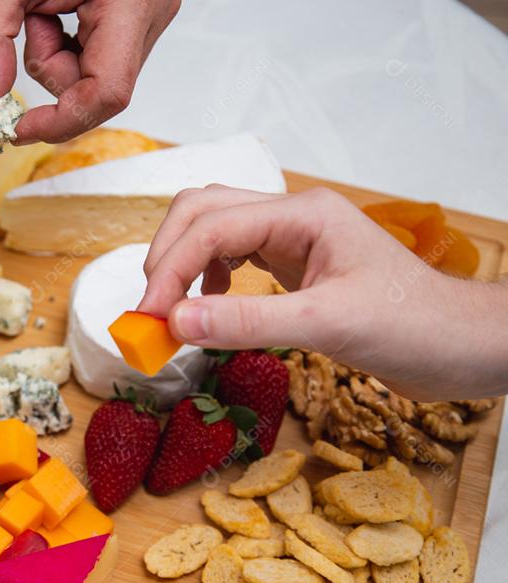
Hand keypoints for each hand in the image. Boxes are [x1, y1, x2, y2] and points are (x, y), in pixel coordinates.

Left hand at [0, 0, 179, 143]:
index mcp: (129, 5)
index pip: (106, 94)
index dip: (60, 121)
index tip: (18, 128)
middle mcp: (150, 17)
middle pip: (94, 87)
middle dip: (51, 68)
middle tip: (34, 22)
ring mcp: (148, 21)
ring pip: (92, 75)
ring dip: (56, 54)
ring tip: (48, 7)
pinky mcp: (137, 22)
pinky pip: (96, 57)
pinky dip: (67, 44)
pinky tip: (61, 12)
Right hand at [137, 185, 507, 400]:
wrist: (461, 346)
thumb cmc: (412, 327)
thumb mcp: (327, 325)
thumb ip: (248, 322)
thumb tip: (175, 323)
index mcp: (303, 215)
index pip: (212, 227)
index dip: (170, 269)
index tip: (148, 317)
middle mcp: (293, 216)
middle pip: (202, 211)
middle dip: (167, 257)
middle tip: (151, 310)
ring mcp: (294, 237)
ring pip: (213, 230)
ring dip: (184, 265)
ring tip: (174, 312)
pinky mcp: (296, 263)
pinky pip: (233, 256)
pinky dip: (208, 280)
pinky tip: (213, 309)